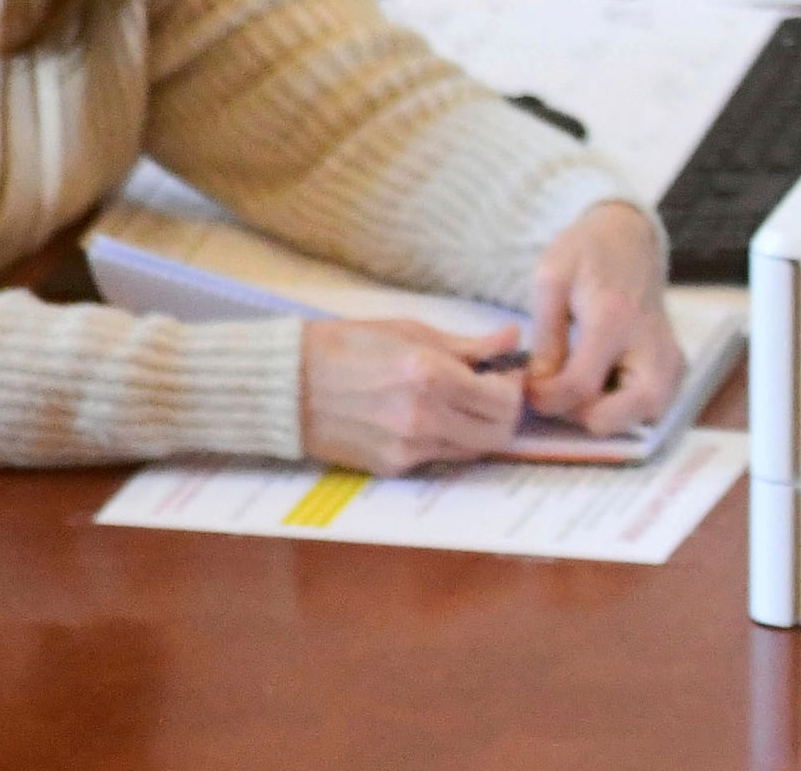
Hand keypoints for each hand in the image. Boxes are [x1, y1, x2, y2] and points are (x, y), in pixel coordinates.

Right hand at [300, 317, 523, 474]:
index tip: (505, 372)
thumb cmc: (347, 347)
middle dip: (505, 413)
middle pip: (498, 433)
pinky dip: (447, 440)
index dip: (513, 386)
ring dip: (480, 429)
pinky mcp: (391, 467)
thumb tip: (512, 337)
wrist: (287, 385)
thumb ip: (468, 344)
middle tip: (493, 392)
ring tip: (463, 404)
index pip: (504, 400)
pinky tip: (430, 417)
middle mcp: (423, 418)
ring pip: (473, 451)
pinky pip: (439, 458)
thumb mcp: (410, 332)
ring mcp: (407, 449)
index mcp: (431, 376)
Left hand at [523, 201, 683, 434]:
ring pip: (643, 418)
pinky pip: (653, 407)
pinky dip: (626, 408)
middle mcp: (651, 343)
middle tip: (561, 392)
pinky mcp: (677, 365)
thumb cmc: (585, 253)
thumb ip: (545, 339)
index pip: (579, 387)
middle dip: (581, 415)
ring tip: (583, 386)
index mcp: (614, 318)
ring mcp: (671, 357)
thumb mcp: (550, 281)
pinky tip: (605, 383)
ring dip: (607, 415)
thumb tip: (540, 389)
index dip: (545, 399)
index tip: (530, 387)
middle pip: (620, 416)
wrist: (629, 237)